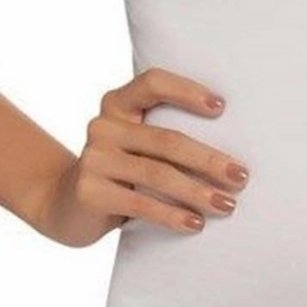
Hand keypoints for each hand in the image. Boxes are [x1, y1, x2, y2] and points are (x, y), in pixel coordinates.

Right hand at [31, 66, 250, 246]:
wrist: (65, 205)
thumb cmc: (119, 171)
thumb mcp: (135, 144)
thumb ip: (164, 135)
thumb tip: (231, 151)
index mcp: (118, 102)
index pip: (153, 82)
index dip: (187, 91)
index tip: (222, 107)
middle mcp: (103, 124)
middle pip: (167, 140)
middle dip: (210, 160)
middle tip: (241, 176)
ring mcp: (93, 157)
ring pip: (158, 174)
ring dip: (198, 192)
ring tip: (226, 205)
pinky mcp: (90, 191)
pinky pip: (141, 204)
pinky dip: (173, 215)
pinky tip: (195, 223)